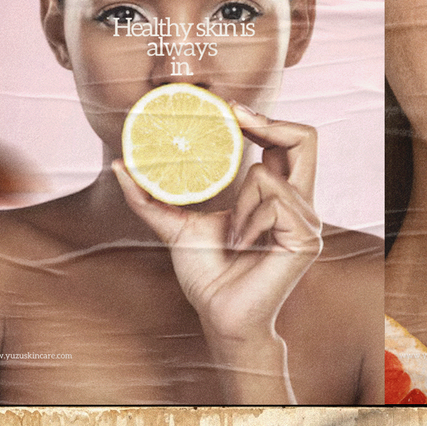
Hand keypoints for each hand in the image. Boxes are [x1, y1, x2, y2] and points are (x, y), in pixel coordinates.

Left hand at [111, 103, 320, 403]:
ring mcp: (307, 221)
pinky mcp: (305, 239)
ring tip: (232, 237)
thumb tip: (119, 165)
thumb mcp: (175, 226)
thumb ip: (150, 197)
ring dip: (240, 203)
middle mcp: (300, 203)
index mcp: (278, 194)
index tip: (229, 109)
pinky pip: (272, 204)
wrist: (220, 316)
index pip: (289, 141)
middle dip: (270, 122)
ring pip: (269, 176)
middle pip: (307, 139)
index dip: (265, 118)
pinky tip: (241, 246)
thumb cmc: (207, 274)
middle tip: (234, 116)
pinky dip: (247, 222)